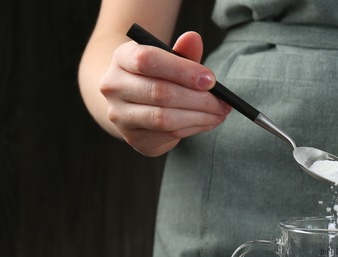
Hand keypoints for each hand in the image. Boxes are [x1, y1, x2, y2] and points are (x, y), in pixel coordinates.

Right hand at [99, 31, 230, 155]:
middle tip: (223, 103)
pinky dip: (194, 128)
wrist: (132, 102)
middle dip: (199, 99)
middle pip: (160, 93)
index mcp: (122, 58)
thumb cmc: (157, 75)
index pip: (147, 60)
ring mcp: (120, 115)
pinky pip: (168, 134)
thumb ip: (183, 52)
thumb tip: (194, 38)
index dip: (182, 71)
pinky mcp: (133, 137)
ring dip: (199, 117)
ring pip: (164, 119)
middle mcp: (113, 86)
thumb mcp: (168, 59)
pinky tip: (207, 122)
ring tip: (219, 113)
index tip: (211, 80)